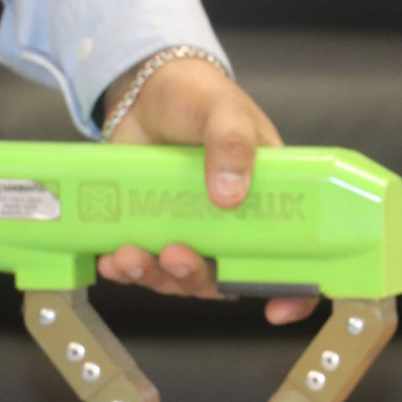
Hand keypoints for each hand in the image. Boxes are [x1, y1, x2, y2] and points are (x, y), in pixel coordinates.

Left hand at [95, 57, 318, 324]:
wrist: (144, 89)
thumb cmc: (198, 95)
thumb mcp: (222, 110)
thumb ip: (231, 143)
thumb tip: (230, 194)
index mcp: (266, 202)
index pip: (291, 260)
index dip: (291, 293)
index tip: (275, 312)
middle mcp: (231, 226)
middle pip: (225, 278)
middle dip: (197, 278)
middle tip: (175, 256)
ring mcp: (190, 231)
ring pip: (180, 278)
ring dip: (155, 276)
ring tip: (128, 257)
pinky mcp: (152, 230)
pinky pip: (144, 266)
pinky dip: (126, 270)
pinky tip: (110, 260)